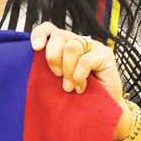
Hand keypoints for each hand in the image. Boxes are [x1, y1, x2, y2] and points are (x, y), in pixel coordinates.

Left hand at [31, 22, 129, 136]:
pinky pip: (85, 61)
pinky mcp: (105, 53)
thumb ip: (51, 66)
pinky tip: (81, 87)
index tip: (35, 48)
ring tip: (70, 87)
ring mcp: (93, 46)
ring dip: (68, 71)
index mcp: (64, 45)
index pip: (49, 29)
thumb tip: (35, 56)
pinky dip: (79, 77)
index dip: (40, 33)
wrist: (99, 111)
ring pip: (72, 47)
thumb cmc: (77, 96)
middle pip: (59, 35)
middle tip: (57, 76)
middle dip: (53, 57)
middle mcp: (79, 42)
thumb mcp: (58, 79)